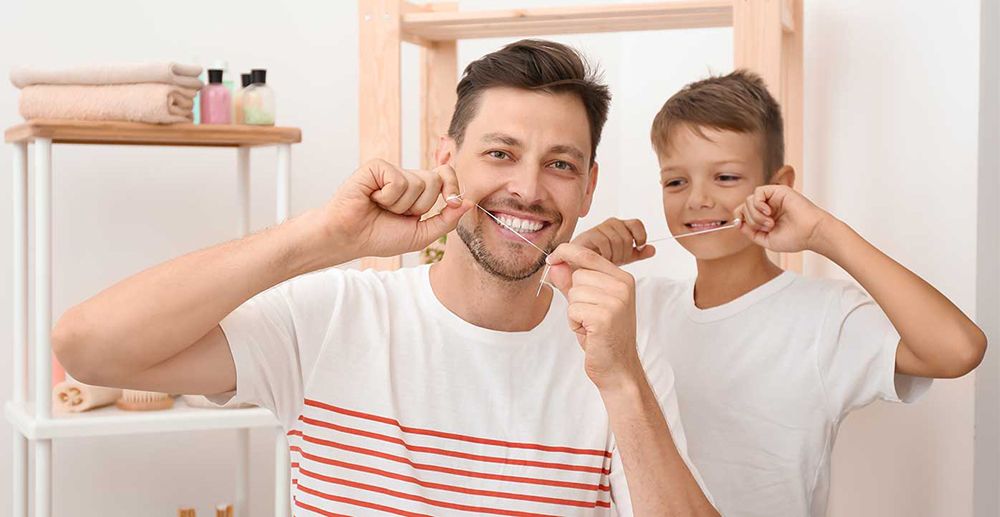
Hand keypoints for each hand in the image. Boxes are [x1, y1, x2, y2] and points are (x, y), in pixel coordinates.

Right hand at [320, 159, 473, 260]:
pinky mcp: (377, 166)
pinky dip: (388, 197)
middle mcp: (406, 178)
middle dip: (421, 206)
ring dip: (402, 205)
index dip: (453, 185)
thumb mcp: (422, 234)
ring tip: (382, 208)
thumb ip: (447, 220)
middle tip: (397, 213)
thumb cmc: (380, 237)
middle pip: (436, 180)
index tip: (452, 201)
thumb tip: (468, 202)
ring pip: (419, 183)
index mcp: (418, 191)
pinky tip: (372, 199)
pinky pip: (399, 180)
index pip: (446, 176)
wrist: (349, 238)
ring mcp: (391, 170)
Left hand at [545, 243, 643, 391]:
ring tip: (590, 325)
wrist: (618, 368)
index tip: (552, 258)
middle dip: (574, 296)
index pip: (588, 255)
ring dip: (574, 311)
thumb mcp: (587, 304)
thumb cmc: (603, 336)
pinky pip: (573, 309)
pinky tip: (589, 332)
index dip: (565, 252)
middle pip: (577, 275)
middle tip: (589, 315)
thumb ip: (571, 283)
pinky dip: (574, 323)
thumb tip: (556, 264)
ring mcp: (616, 301)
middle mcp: (622, 286)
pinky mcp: (605, 316)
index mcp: (622, 279)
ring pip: (573, 293)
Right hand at [571, 218, 655, 265]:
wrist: (580, 263)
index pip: (636, 224)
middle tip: (616, 260)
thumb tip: (652, 249)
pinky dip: (605, 255)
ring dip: (614, 256)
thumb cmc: (601, 258)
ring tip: (607, 260)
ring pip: (617, 241)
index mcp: (621, 226)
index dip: (640, 236)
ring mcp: (600, 228)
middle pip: (627, 237)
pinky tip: (601, 258)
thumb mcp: (624, 257)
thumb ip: (638, 253)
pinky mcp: (589, 234)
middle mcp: (611, 223)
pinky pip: (604, 243)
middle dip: (624, 254)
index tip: (638, 247)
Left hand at [734, 185, 834, 252]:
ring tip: (770, 223)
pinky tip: (768, 212)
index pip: (743, 213)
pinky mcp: (778, 190)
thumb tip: (737, 223)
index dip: (738, 218)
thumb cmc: (794, 239)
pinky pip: (758, 192)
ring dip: (756, 215)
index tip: (740, 225)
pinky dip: (758, 203)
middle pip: (744, 207)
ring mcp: (772, 198)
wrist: (811, 233)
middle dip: (750, 220)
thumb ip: (751, 232)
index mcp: (764, 218)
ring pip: (749, 200)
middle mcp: (768, 207)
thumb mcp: (766, 240)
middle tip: (766, 227)